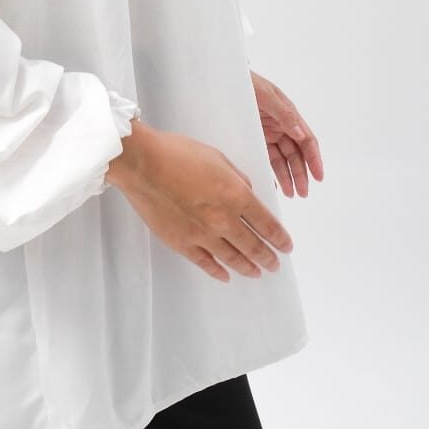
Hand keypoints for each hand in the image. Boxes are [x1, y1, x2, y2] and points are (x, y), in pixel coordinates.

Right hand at [106, 119, 293, 283]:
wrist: (142, 163)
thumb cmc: (177, 153)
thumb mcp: (217, 157)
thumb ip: (237, 178)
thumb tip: (248, 192)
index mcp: (236, 195)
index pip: (266, 223)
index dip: (279, 237)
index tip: (286, 245)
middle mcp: (223, 219)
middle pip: (253, 245)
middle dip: (267, 256)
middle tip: (275, 263)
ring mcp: (201, 234)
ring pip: (232, 258)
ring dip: (247, 267)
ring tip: (257, 272)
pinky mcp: (181, 242)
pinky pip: (205, 262)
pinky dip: (217, 270)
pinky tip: (225, 275)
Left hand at [250, 70, 323, 197]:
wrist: (224, 80)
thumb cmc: (247, 83)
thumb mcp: (266, 95)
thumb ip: (284, 113)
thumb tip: (300, 134)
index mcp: (289, 115)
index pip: (307, 141)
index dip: (314, 159)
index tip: (318, 177)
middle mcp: (282, 126)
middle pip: (296, 154)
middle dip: (302, 174)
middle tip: (303, 193)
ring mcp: (269, 133)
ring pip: (283, 159)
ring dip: (289, 176)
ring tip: (291, 194)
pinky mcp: (256, 139)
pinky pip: (267, 158)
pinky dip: (271, 172)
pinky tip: (274, 185)